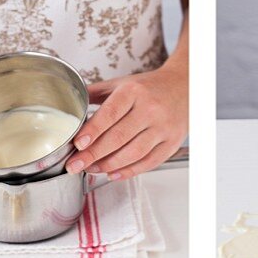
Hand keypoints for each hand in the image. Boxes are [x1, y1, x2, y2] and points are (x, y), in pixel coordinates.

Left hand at [66, 63, 187, 180]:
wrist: (186, 88)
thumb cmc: (150, 87)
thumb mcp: (123, 83)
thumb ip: (97, 93)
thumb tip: (71, 105)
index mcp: (134, 91)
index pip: (110, 114)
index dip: (93, 131)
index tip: (78, 144)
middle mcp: (150, 109)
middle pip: (118, 137)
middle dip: (93, 155)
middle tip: (75, 165)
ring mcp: (162, 128)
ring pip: (133, 153)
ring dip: (109, 165)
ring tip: (91, 169)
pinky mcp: (171, 143)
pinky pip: (148, 162)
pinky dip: (129, 171)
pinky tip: (113, 174)